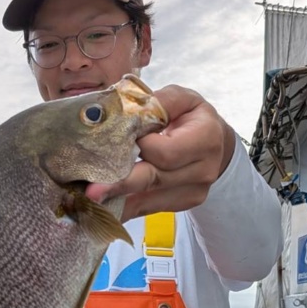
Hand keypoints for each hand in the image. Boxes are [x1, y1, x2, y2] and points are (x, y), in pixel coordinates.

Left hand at [86, 85, 235, 220]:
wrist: (216, 145)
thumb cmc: (193, 118)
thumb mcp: (182, 99)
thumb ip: (159, 101)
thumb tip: (127, 109)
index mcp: (206, 139)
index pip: (165, 152)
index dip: (140, 146)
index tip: (121, 137)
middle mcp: (203, 170)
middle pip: (154, 179)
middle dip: (120, 184)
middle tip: (92, 192)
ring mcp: (194, 191)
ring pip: (149, 199)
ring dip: (118, 199)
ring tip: (90, 200)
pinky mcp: (182, 204)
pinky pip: (149, 208)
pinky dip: (126, 207)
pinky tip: (105, 207)